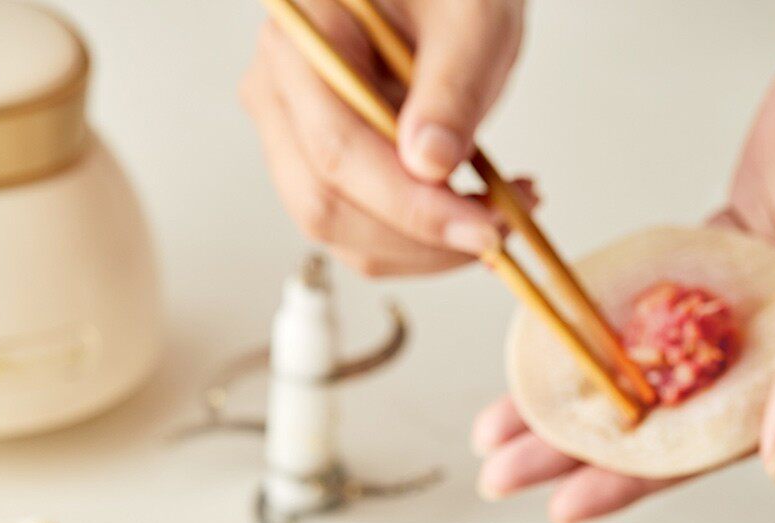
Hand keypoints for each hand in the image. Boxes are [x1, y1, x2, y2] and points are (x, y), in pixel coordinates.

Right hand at [241, 0, 525, 275]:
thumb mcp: (470, 16)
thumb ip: (452, 86)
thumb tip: (430, 167)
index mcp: (299, 44)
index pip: (337, 151)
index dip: (409, 205)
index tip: (481, 230)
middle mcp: (277, 97)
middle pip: (325, 206)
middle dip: (416, 237)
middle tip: (498, 229)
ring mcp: (289, 140)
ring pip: (339, 232)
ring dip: (421, 248)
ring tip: (495, 216)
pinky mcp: (317, 171)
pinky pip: (356, 232)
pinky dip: (416, 241)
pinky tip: (468, 212)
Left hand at [473, 49, 774, 522]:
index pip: (693, 451)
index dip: (626, 484)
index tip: (561, 509)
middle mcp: (749, 352)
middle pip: (643, 420)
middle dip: (565, 450)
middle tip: (498, 474)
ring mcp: (720, 309)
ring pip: (627, 368)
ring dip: (560, 394)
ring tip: (494, 425)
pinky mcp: (698, 264)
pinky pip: (628, 309)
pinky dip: (583, 328)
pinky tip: (537, 349)